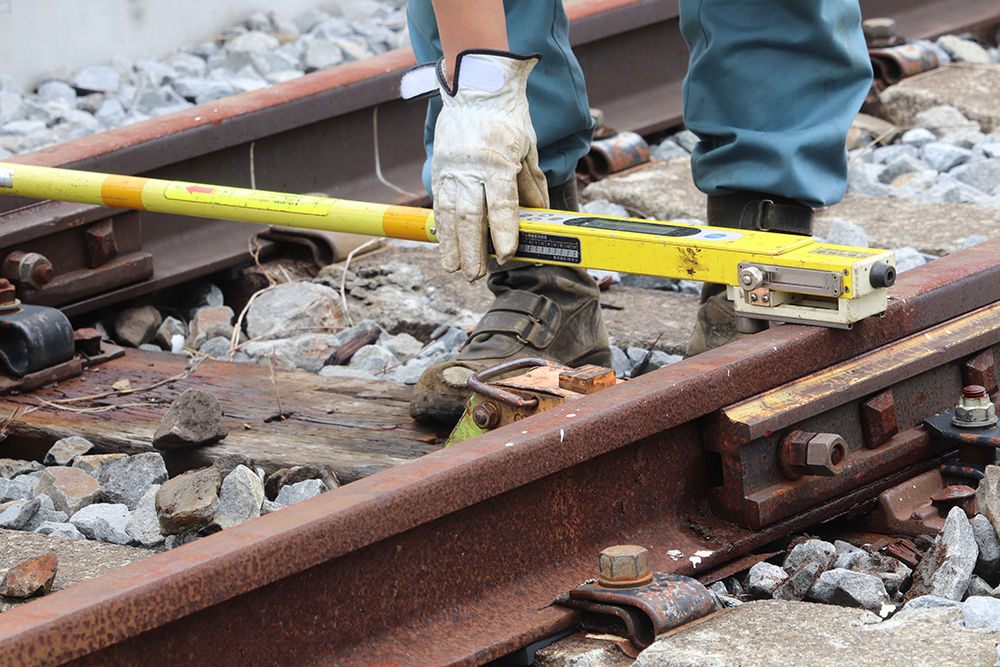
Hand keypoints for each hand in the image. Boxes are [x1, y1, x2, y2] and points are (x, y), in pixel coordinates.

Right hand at [431, 51, 548, 280]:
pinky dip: (442, 226)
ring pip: (449, 213)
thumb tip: (539, 213)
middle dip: (472, 249)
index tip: (506, 255)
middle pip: (470, 216)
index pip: (501, 205)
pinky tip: (445, 244)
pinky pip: (439, 202)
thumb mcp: (528, 148)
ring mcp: (452, 168)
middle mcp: (471, 167)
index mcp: (498, 161)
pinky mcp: (440, 168)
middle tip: (474, 275)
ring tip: (455, 268)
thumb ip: (532, 183)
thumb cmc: (507, 116)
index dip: (503, 232)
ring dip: (451, 245)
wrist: (476, 87)